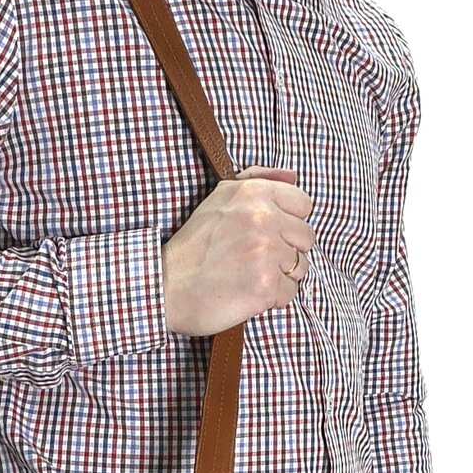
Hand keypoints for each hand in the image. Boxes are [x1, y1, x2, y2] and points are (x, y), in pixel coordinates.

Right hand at [161, 164, 315, 334]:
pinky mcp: (266, 285)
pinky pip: (290, 292)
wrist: (167, 287)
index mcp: (254, 193)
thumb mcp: (220, 199)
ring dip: (281, 276)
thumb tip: (292, 174)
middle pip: (306, 238)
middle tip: (256, 259)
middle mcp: (263, 218)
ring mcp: (266, 252)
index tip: (268, 234)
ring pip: (301, 267)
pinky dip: (273, 298)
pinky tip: (248, 293)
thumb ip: (258, 180)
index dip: (288, 223)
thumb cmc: (194, 247)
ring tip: (251, 276)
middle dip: (286, 251)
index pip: (303, 205)